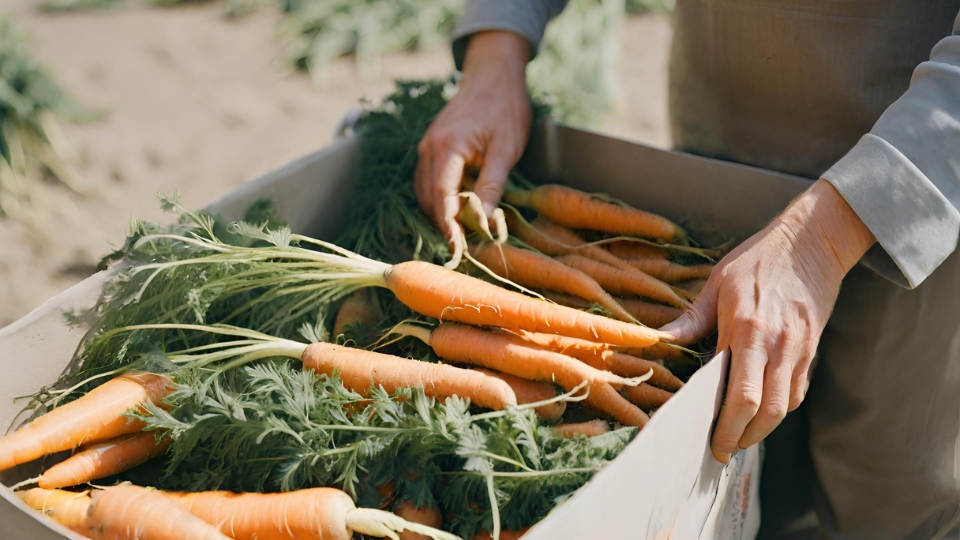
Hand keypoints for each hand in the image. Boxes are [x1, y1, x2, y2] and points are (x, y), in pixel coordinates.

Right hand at [415, 31, 531, 238]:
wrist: (492, 74)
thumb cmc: (505, 108)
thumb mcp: (506, 149)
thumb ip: (492, 185)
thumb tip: (485, 221)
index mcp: (447, 147)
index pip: (441, 197)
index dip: (448, 226)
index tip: (458, 249)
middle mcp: (429, 148)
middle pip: (427, 198)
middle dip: (442, 224)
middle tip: (463, 246)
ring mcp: (427, 146)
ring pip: (424, 191)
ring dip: (439, 212)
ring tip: (461, 232)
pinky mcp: (431, 146)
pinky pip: (427, 180)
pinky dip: (437, 198)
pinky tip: (456, 208)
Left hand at [660, 179, 875, 463]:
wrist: (812, 241)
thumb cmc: (758, 259)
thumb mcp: (717, 282)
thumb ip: (691, 318)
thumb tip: (660, 339)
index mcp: (746, 327)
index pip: (738, 393)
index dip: (725, 425)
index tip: (709, 441)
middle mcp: (776, 344)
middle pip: (764, 410)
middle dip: (743, 437)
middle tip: (723, 451)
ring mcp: (798, 349)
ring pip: (784, 406)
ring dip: (762, 429)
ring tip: (739, 437)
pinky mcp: (812, 349)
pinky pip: (797, 391)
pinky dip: (779, 408)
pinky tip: (761, 412)